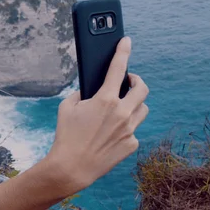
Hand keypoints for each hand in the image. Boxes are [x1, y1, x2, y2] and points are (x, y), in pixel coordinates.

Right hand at [48, 36, 148, 190]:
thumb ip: (80, 94)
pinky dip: (125, 128)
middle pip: (143, 88)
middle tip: (130, 81)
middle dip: (137, 81)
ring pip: (143, 109)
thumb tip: (90, 92)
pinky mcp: (131, 144)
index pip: (118, 68)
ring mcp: (129, 129)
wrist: (72, 167)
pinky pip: (134, 130)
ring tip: (121, 108)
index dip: (123, 51)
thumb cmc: (66, 136)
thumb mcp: (66, 108)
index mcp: (105, 99)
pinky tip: (112, 133)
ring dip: (134, 104)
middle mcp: (122, 112)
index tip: (126, 41)